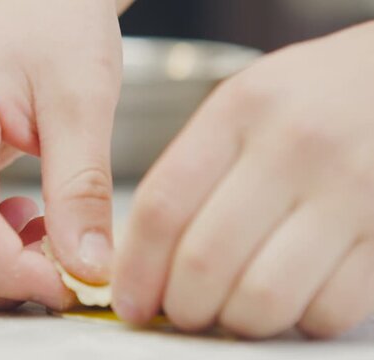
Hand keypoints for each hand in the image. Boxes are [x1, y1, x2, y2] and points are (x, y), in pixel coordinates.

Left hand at [113, 21, 373, 337]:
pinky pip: (330, 310)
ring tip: (235, 308)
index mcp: (239, 111)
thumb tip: (146, 257)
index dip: (136, 269)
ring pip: (264, 298)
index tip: (130, 300)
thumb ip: (194, 170)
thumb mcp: (245, 104)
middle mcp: (294, 147)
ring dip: (238, 322)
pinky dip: (300, 322)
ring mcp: (352, 189)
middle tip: (183, 311)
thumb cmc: (317, 97)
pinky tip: (295, 299)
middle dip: (182, 307)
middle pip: (205, 260)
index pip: (162, 206)